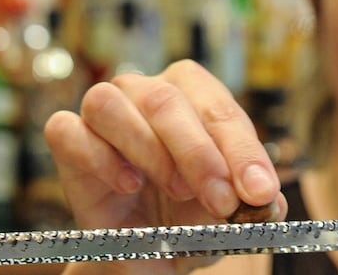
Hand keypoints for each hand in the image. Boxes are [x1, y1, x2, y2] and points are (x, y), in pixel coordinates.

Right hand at [44, 60, 285, 274]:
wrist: (149, 248)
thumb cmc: (192, 214)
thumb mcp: (230, 209)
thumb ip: (252, 199)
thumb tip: (269, 198)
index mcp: (193, 91)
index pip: (218, 107)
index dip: (241, 150)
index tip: (258, 191)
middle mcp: (145, 89)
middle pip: (166, 100)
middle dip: (200, 154)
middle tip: (222, 201)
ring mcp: (102, 110)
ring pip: (111, 104)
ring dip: (150, 150)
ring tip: (175, 188)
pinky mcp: (68, 138)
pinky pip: (68, 130)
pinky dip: (99, 158)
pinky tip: (128, 186)